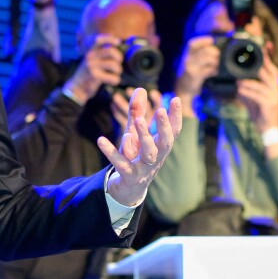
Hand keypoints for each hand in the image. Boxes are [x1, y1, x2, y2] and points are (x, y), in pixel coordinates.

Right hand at [65, 35, 122, 102]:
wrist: (77, 87)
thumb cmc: (88, 74)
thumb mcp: (91, 60)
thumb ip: (101, 54)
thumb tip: (118, 48)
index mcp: (90, 51)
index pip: (99, 39)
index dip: (110, 39)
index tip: (118, 42)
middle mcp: (90, 56)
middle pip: (111, 51)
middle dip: (119, 57)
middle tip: (118, 63)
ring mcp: (92, 66)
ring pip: (114, 64)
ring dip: (118, 70)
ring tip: (115, 73)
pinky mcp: (95, 76)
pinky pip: (113, 77)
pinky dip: (115, 80)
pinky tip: (112, 81)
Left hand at [100, 88, 184, 206]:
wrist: (129, 189)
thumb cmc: (135, 157)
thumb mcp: (135, 133)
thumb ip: (137, 112)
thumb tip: (141, 88)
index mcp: (161, 146)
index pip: (173, 131)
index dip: (175, 116)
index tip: (176, 99)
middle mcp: (156, 157)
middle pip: (165, 142)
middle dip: (164, 127)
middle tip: (160, 110)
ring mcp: (144, 168)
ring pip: (148, 153)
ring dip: (144, 137)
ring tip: (138, 121)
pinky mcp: (129, 176)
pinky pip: (121, 164)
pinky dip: (112, 152)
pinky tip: (101, 140)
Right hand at [174, 35, 220, 107]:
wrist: (182, 88)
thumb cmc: (191, 73)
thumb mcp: (193, 62)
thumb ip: (200, 54)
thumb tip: (214, 48)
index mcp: (187, 55)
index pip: (192, 44)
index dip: (203, 40)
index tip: (212, 40)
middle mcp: (187, 60)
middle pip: (203, 51)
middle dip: (213, 51)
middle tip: (218, 54)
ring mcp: (190, 68)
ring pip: (206, 59)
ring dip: (215, 61)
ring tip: (217, 64)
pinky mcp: (194, 76)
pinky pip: (207, 71)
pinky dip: (213, 71)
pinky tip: (215, 72)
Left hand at [235, 42, 277, 132]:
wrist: (267, 131)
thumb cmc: (260, 114)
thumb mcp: (253, 100)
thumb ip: (248, 90)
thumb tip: (238, 82)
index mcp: (274, 87)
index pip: (273, 69)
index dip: (268, 57)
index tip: (263, 45)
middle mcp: (276, 90)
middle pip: (270, 72)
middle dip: (260, 64)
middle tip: (247, 58)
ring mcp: (274, 97)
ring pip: (262, 84)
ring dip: (248, 82)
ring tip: (238, 81)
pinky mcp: (270, 105)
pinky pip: (257, 95)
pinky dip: (247, 92)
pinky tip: (239, 90)